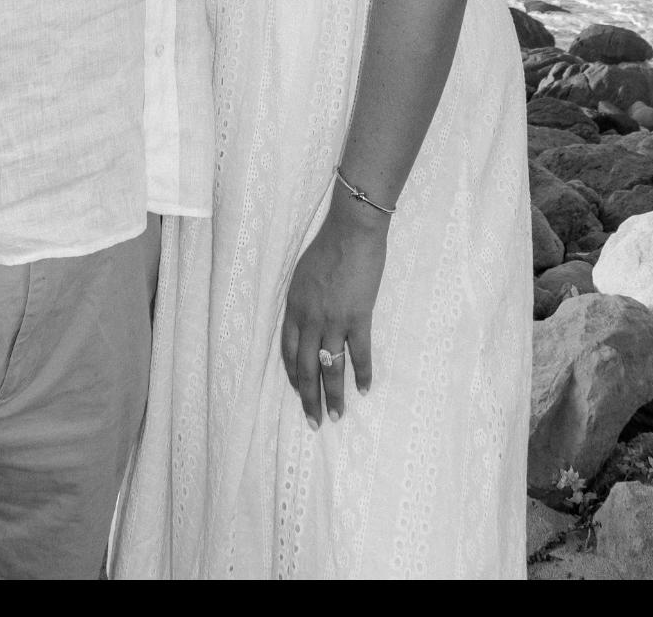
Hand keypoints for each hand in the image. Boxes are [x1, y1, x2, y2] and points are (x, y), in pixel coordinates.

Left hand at [280, 189, 388, 428]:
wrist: (351, 231)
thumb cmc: (328, 246)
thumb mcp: (303, 275)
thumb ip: (303, 301)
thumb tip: (308, 320)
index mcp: (294, 308)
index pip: (287, 351)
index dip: (293, 375)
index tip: (300, 392)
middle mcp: (309, 319)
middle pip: (305, 367)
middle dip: (309, 398)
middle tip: (315, 421)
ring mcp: (333, 320)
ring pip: (330, 368)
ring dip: (333, 395)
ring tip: (336, 416)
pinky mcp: (358, 317)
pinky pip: (359, 354)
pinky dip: (363, 374)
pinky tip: (365, 389)